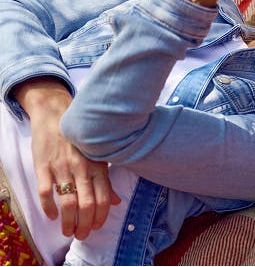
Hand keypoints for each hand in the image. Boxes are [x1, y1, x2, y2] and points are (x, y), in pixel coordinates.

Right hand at [13, 77, 119, 239]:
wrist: (57, 114)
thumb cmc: (81, 138)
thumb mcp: (99, 155)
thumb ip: (106, 180)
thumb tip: (116, 202)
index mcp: (98, 166)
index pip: (104, 198)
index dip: (101, 217)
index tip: (97, 227)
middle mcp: (82, 168)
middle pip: (87, 204)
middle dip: (85, 224)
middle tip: (82, 235)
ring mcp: (62, 168)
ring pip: (67, 202)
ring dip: (68, 221)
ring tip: (68, 231)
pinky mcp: (43, 166)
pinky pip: (45, 192)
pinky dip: (49, 207)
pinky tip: (52, 216)